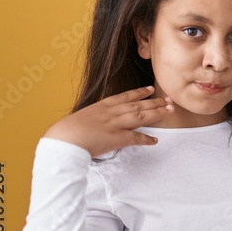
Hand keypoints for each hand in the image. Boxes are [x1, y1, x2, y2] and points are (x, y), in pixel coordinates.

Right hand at [44, 86, 173, 156]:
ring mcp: (115, 125)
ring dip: (157, 113)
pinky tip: (155, 140)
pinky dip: (146, 139)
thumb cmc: (65, 133)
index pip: (124, 97)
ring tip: (169, 110)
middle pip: (137, 105)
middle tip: (169, 99)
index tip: (150, 89)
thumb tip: (95, 122)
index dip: (139, 93)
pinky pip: (136, 138)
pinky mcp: (116, 138)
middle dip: (155, 102)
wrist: (62, 141)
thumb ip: (92, 118)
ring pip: (141, 116)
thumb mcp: (80, 119)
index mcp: (101, 107)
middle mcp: (110, 113)